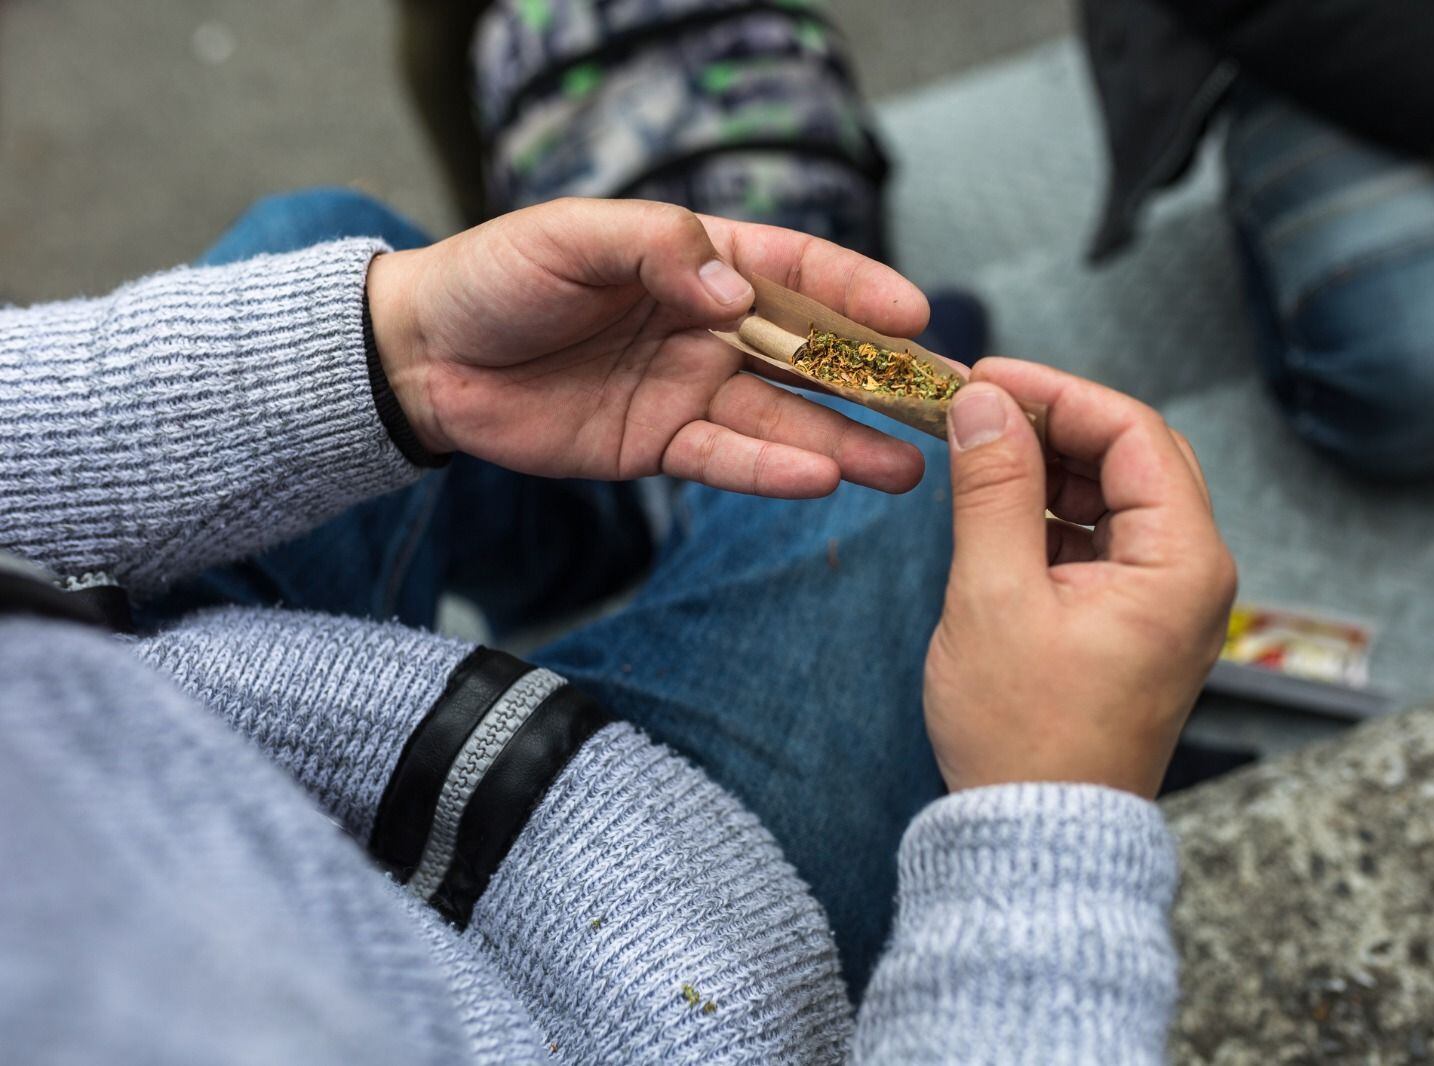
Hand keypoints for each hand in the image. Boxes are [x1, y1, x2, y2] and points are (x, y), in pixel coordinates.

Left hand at [365, 197, 928, 496]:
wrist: (428, 355)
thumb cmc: (500, 276)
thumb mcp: (573, 237)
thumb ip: (659, 253)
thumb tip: (735, 292)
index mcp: (700, 263)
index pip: (797, 271)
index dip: (857, 291)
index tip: (913, 316)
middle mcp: (710, 329)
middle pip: (810, 355)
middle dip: (877, 380)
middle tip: (943, 407)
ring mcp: (690, 390)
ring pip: (783, 419)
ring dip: (844, 442)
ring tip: (906, 466)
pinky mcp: (659, 446)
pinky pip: (724, 461)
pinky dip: (768, 474)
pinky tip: (820, 481)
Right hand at [922, 360, 1235, 798]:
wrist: (1037, 835)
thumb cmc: (1024, 734)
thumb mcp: (995, 596)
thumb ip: (993, 488)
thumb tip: (984, 403)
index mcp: (1183, 564)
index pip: (1134, 433)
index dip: (1059, 392)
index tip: (987, 377)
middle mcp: (1191, 575)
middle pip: (1132, 456)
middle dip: (1053, 423)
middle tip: (978, 409)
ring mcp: (1164, 599)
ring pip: (1113, 494)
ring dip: (1048, 465)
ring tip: (976, 455)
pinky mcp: (1131, 620)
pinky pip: (1099, 538)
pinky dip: (1049, 513)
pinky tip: (995, 508)